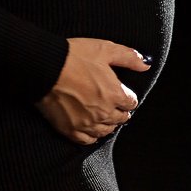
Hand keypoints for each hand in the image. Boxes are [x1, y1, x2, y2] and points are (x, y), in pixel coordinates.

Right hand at [35, 37, 150, 144]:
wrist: (44, 67)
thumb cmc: (74, 57)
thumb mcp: (105, 49)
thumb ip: (129, 57)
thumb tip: (146, 65)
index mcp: (114, 94)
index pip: (131, 103)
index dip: (128, 97)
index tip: (122, 93)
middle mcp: (103, 113)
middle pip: (120, 119)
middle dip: (120, 111)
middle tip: (114, 105)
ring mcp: (87, 124)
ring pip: (105, 131)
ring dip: (108, 124)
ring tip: (104, 117)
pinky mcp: (70, 130)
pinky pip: (87, 140)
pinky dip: (92, 136)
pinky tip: (91, 129)